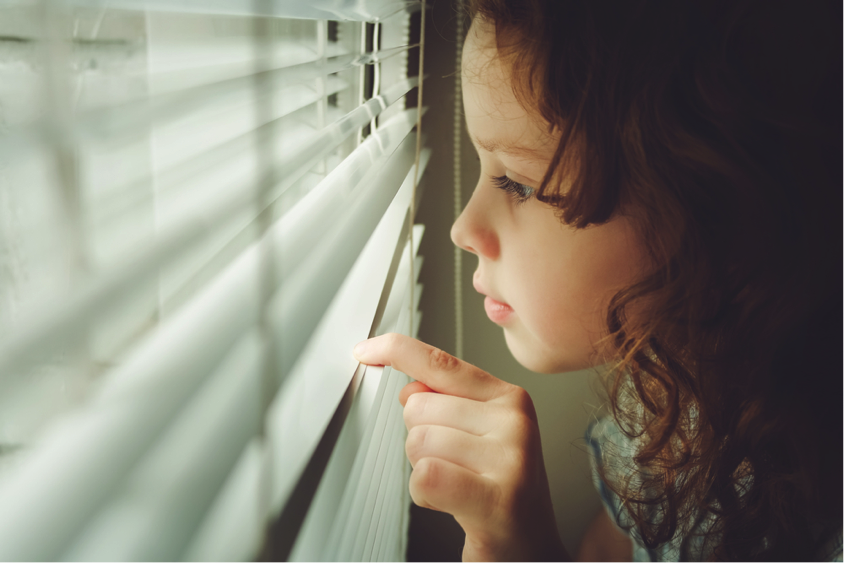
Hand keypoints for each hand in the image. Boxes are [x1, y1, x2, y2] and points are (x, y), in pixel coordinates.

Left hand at [353, 333, 570, 562]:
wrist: (530, 549)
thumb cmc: (499, 493)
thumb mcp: (479, 437)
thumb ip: (446, 403)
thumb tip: (409, 386)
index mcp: (508, 398)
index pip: (441, 362)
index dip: (397, 350)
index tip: (365, 351)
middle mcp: (514, 420)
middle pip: (418, 406)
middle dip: (420, 441)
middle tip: (455, 467)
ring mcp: (511, 457)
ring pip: (418, 441)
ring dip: (424, 470)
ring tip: (458, 486)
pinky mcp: (498, 498)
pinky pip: (426, 476)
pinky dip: (426, 494)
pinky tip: (452, 504)